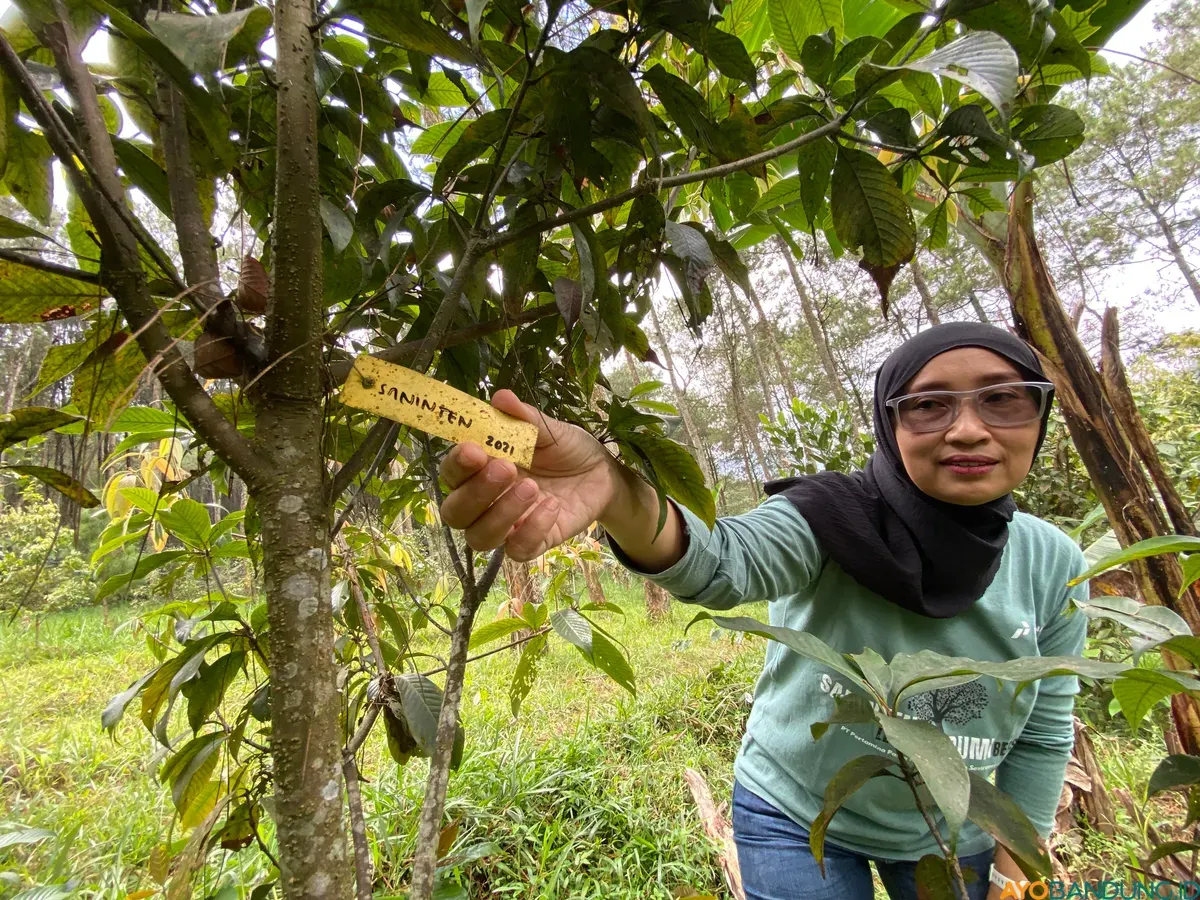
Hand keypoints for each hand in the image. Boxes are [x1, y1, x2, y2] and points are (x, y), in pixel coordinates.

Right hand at [438, 390, 619, 560]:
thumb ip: (525, 418)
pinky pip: (518, 550)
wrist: (604, 472)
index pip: (452, 474)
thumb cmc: (567, 449)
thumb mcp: (550, 429)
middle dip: (475, 493)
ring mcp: (508, 524)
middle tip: (506, 468)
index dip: (456, 465)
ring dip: (500, 513)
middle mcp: (487, 501)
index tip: (474, 450)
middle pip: (455, 512)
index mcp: (483, 468)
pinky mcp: (534, 542)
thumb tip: (501, 397)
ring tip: (532, 487)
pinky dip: (531, 530)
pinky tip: (552, 506)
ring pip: (480, 537)